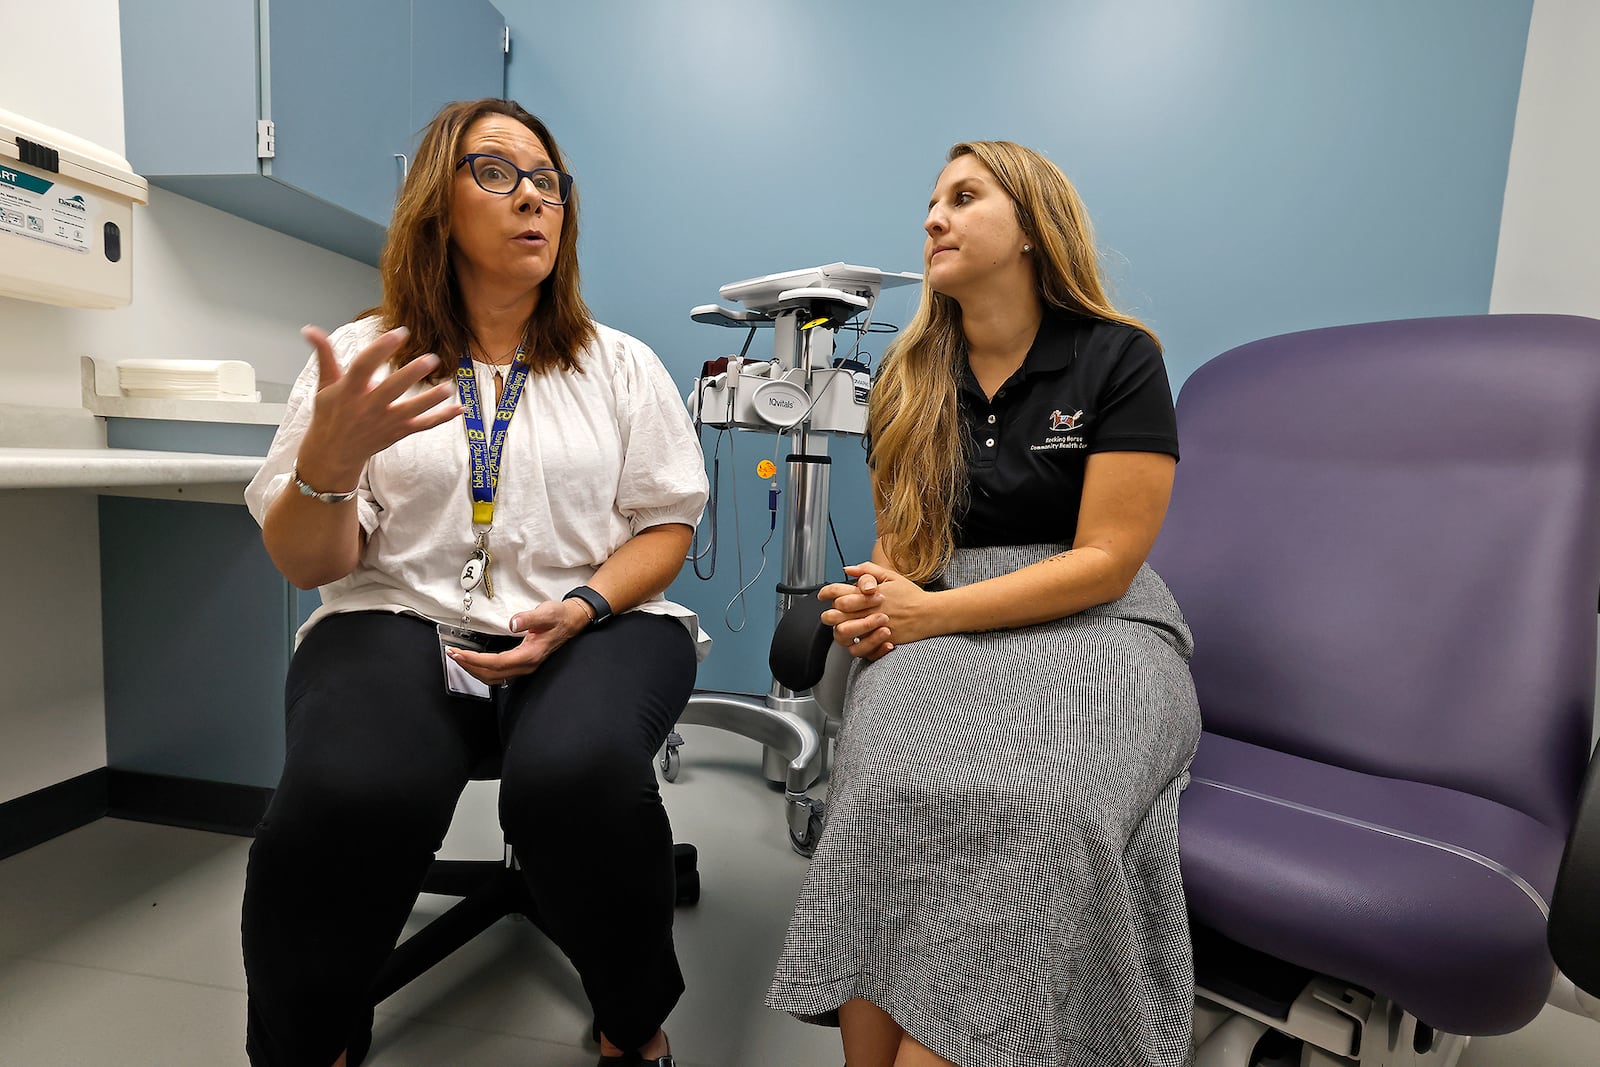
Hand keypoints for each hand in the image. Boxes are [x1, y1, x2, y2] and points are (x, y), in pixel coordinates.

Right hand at [293, 324, 463, 488]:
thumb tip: (310, 329)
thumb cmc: (330, 414)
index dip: (381, 349)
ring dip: (431, 399)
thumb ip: (324, 356)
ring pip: (411, 410)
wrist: (333, 454)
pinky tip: (460, 408)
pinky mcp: (398, 432)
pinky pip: (423, 426)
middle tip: (431, 359)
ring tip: (449, 386)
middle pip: (392, 389)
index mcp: (349, 391)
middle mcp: (368, 407)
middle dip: (411, 375)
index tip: (399, 333)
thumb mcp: (325, 385)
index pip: (364, 366)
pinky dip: (442, 418)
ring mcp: (385, 422)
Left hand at [444, 600, 591, 685]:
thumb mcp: (547, 613)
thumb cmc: (560, 617)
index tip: (459, 653)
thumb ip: (529, 618)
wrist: (572, 621)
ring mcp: (525, 667)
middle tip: (453, 655)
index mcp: (530, 654)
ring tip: (460, 659)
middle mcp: (526, 665)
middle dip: (469, 666)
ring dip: (475, 670)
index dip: (475, 660)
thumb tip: (513, 623)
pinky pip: (499, 674)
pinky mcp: (523, 664)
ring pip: (494, 677)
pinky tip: (475, 663)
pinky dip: (483, 670)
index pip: (497, 663)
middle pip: (492, 674)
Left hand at [821, 561, 935, 659]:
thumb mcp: (891, 576)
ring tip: (841, 627)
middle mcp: (869, 610)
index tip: (822, 594)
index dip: (826, 592)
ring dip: (838, 629)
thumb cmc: (911, 595)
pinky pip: (860, 648)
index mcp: (869, 593)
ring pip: (844, 632)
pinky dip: (855, 644)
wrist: (930, 613)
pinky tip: (856, 639)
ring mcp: (874, 627)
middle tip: (829, 613)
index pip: (838, 592)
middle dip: (828, 613)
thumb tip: (847, 569)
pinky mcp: (881, 641)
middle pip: (836, 613)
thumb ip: (867, 570)